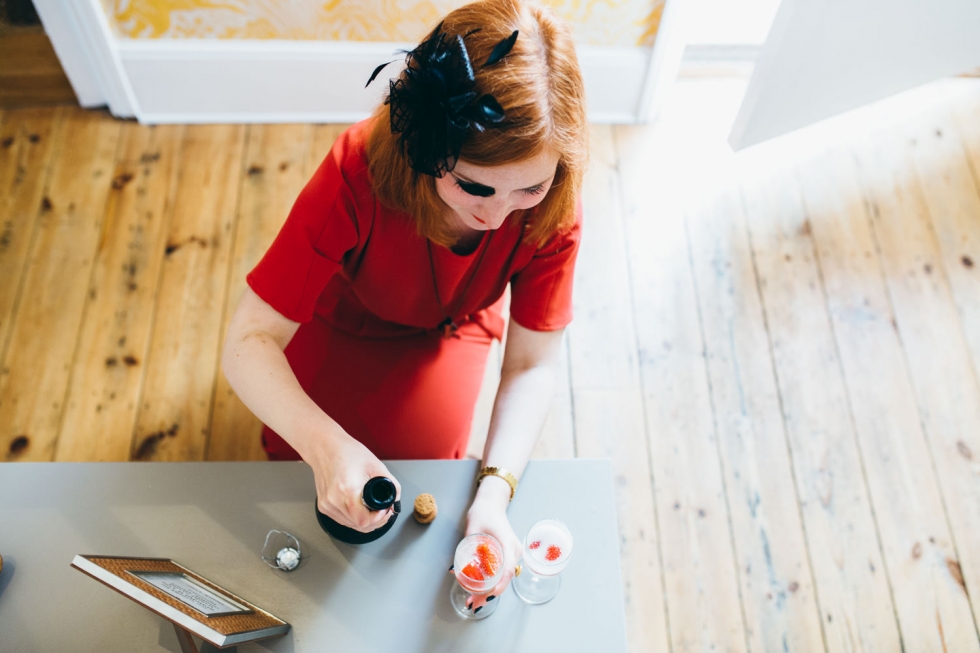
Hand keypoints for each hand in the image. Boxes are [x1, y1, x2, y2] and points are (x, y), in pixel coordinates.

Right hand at [307, 429, 400, 532]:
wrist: (325, 447)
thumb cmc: (348, 452)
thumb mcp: (376, 466)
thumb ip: (391, 485)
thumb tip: (395, 502)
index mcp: (348, 489)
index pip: (364, 520)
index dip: (378, 518)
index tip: (385, 510)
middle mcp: (334, 501)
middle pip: (359, 526)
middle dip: (375, 520)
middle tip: (383, 510)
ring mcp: (327, 505)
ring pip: (351, 525)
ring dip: (365, 520)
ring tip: (372, 508)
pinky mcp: (323, 507)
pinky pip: (343, 520)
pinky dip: (354, 517)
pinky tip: (360, 508)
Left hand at [463, 477, 520, 611]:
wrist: (492, 503)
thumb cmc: (483, 513)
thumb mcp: (472, 529)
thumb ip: (466, 550)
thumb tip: (454, 571)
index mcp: (508, 545)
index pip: (506, 570)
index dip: (498, 586)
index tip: (487, 596)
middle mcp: (514, 552)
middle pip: (504, 578)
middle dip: (489, 594)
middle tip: (472, 604)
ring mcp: (513, 554)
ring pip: (503, 577)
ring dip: (490, 590)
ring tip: (473, 601)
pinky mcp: (508, 555)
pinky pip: (502, 572)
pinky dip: (492, 582)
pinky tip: (479, 590)